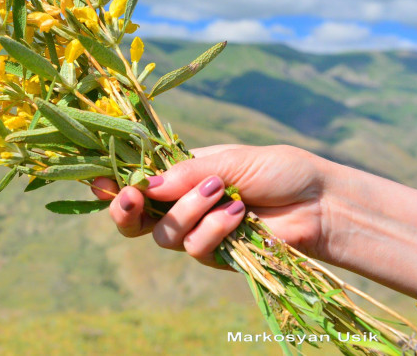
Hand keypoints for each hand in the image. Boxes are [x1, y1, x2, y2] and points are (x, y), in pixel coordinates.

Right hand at [91, 144, 329, 267]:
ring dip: (188, 213)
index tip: (96, 180)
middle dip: (124, 209)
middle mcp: (182, 205)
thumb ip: (187, 174)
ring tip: (223, 194)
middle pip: (133, 219)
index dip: (112, 183)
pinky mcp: (218, 257)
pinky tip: (240, 214)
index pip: (137, 180)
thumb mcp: (229, 160)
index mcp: (181, 175)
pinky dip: (215, 230)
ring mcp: (198, 232)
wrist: (319, 202)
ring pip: (163, 236)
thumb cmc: (278, 170)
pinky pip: (196, 249)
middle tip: (132, 198)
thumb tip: (147, 186)